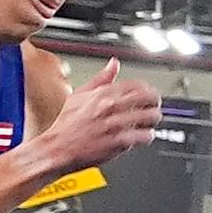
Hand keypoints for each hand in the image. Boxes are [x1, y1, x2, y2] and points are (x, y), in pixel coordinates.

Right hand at [42, 59, 162, 168]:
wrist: (56, 148)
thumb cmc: (65, 125)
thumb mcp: (79, 95)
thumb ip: (100, 78)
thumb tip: (113, 64)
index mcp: (102, 93)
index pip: (136, 84)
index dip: (147, 88)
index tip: (149, 93)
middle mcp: (110, 106)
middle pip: (147, 98)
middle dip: (155, 103)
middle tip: (154, 107)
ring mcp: (115, 124)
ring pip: (149, 117)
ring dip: (153, 120)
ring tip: (150, 123)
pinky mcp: (117, 142)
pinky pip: (143, 136)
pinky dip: (147, 136)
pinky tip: (143, 137)